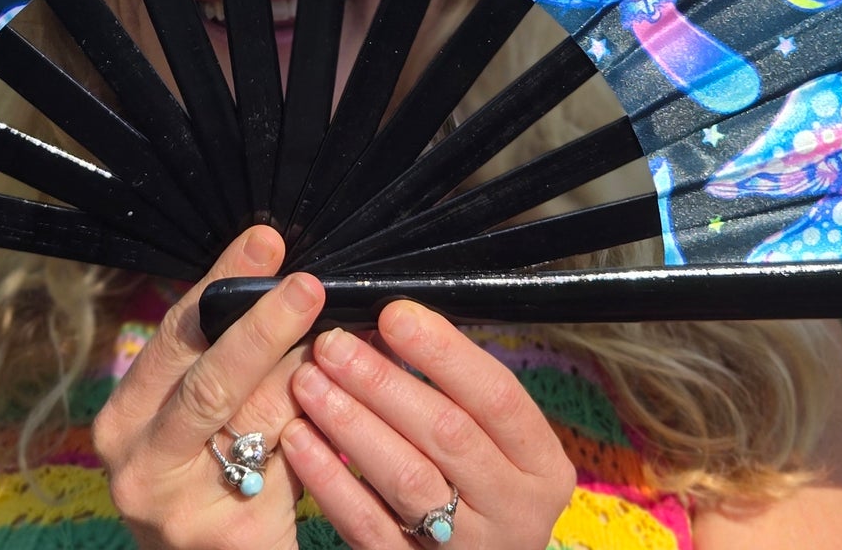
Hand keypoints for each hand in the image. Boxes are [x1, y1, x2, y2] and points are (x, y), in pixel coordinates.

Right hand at [92, 226, 324, 549]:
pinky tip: (355, 399)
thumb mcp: (192, 420)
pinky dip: (328, 426)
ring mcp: (182, 507)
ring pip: (259, 421)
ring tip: (347, 332)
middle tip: (309, 286)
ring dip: (309, 373)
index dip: (222, 283)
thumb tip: (280, 277)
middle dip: (266, 326)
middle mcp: (139, 464)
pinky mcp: (233, 538)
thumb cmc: (204, 475)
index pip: (176, 334)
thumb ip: (223, 362)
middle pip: (211, 381)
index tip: (265, 242)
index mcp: (124, 418)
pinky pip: (294, 465)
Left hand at [280, 300, 575, 549]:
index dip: (444, 351)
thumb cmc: (479, 488)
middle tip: (333, 344)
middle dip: (383, 381)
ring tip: (309, 382)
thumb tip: (392, 326)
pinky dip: (330, 479)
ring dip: (351, 422)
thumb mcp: (493, 445)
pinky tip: (300, 441)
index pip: (497, 395)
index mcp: (541, 465)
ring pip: (407, 476)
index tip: (393, 315)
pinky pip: (368, 524)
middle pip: (447, 432)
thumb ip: (457, 396)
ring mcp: (469, 547)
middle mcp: (515, 508)